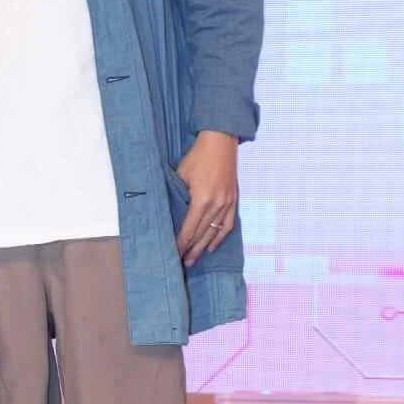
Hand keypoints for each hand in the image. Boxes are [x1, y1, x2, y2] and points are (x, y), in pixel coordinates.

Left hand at [175, 131, 238, 267]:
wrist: (221, 142)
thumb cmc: (198, 156)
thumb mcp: (181, 175)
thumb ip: (178, 195)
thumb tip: (170, 213)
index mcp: (202, 199)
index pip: (189, 228)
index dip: (181, 242)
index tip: (173, 253)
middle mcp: (216, 204)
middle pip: (201, 233)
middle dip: (190, 249)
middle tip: (181, 262)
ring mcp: (227, 203)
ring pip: (214, 232)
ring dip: (204, 247)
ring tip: (194, 259)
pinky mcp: (233, 200)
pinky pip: (227, 224)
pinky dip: (219, 237)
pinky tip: (212, 246)